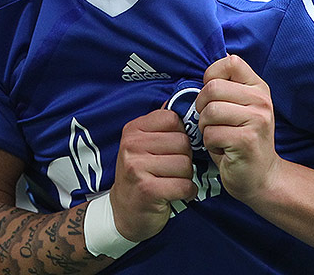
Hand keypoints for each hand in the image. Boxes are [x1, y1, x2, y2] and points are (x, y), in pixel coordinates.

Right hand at [109, 109, 196, 241]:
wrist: (124, 212)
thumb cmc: (141, 175)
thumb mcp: (144, 145)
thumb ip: (162, 126)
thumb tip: (184, 102)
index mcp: (133, 130)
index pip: (172, 119)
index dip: (180, 134)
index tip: (174, 148)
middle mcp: (132, 145)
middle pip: (182, 142)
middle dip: (186, 157)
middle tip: (175, 169)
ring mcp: (137, 167)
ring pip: (185, 164)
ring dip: (186, 176)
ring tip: (175, 181)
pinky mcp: (147, 190)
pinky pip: (184, 185)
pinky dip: (188, 192)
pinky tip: (179, 194)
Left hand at [195, 54, 279, 205]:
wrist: (261, 177)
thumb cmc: (241, 140)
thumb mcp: (239, 107)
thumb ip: (226, 88)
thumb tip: (210, 64)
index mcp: (258, 88)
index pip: (230, 62)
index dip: (212, 76)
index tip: (212, 95)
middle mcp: (261, 101)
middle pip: (212, 88)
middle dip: (202, 107)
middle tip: (212, 122)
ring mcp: (257, 120)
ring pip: (209, 111)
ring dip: (205, 128)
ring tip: (218, 136)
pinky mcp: (247, 140)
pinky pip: (211, 134)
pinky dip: (210, 144)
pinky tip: (223, 149)